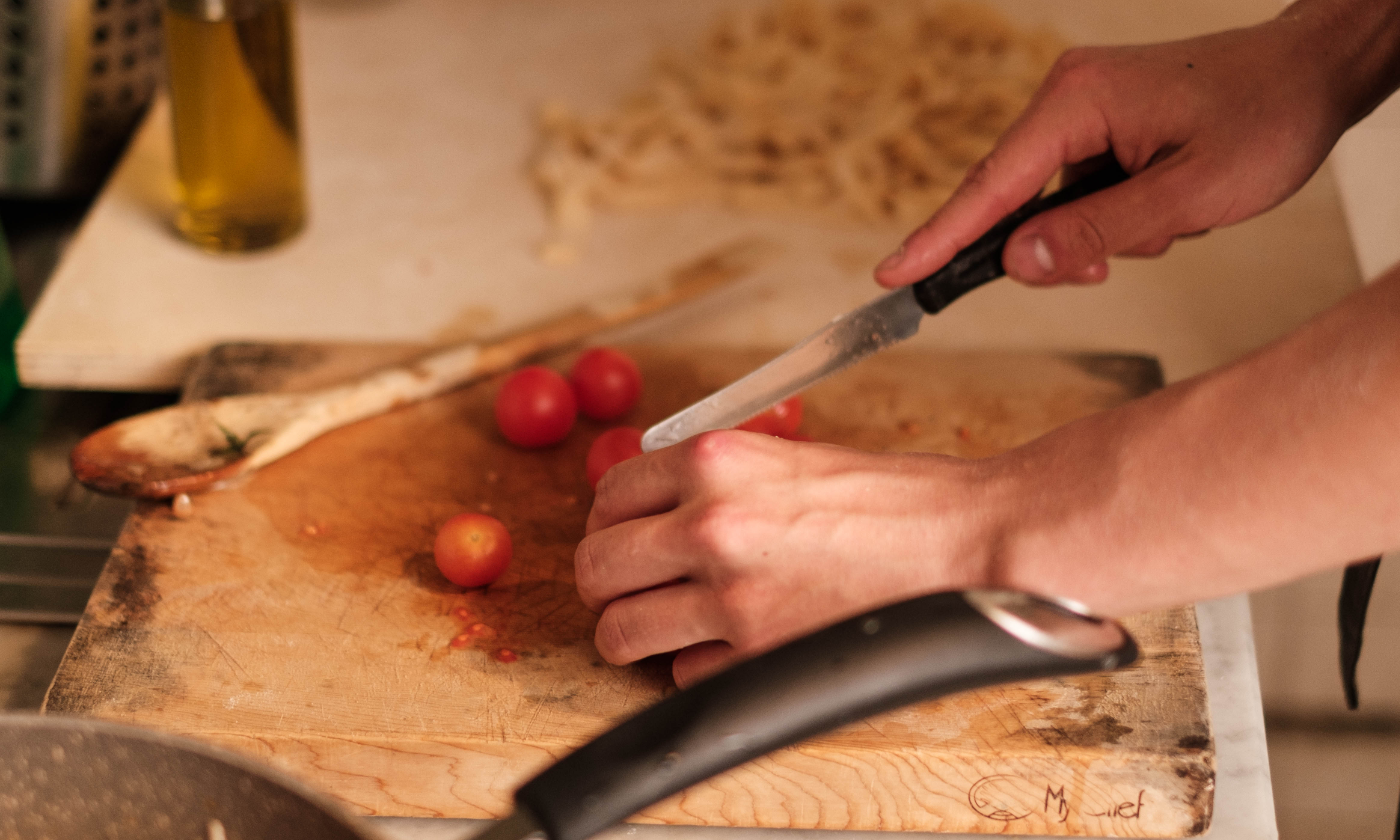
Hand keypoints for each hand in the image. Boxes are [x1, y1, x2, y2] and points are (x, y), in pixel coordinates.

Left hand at [574, 432, 995, 686]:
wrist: (969, 543)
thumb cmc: (900, 500)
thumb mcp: (792, 456)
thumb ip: (718, 477)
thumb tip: (663, 502)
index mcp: (715, 462)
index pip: (609, 492)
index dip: (608, 518)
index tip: (620, 532)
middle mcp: (709, 526)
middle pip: (597, 566)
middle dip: (606, 581)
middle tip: (628, 586)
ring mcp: (730, 597)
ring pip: (620, 631)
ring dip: (632, 633)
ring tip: (657, 627)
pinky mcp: (757, 656)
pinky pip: (684, 673)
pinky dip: (698, 666)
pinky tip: (729, 646)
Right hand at [874, 7, 1373, 287]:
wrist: (1314, 73)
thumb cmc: (1267, 119)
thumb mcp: (1186, 194)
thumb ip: (1094, 232)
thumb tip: (1015, 263)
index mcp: (1077, 103)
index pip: (989, 186)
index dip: (938, 238)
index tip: (892, 276)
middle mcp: (1067, 98)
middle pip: (1012, 200)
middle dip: (1050, 247)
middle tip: (1099, 270)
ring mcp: (1081, 109)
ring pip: (1048, 205)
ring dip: (1095, 233)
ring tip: (1164, 222)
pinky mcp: (1098, 125)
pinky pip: (1075, 191)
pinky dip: (1108, 216)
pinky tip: (1159, 211)